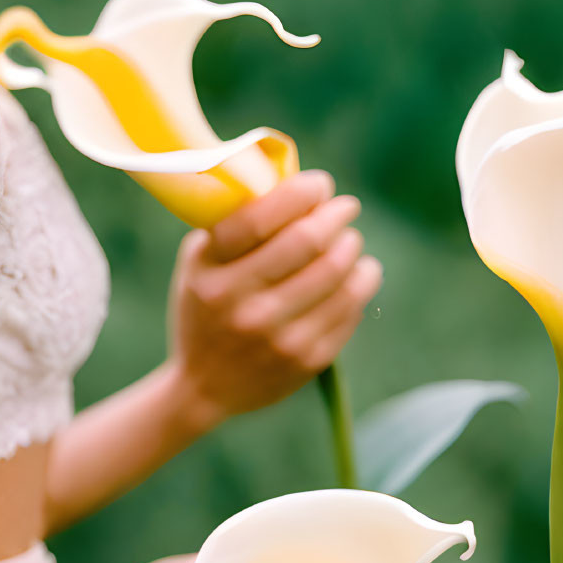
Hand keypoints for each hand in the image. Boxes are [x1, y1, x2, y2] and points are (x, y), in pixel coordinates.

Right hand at [166, 169, 382, 428]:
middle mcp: (240, 304)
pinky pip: (349, 307)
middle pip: (307, 241)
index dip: (299, 192)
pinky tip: (359, 272)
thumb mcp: (200, 263)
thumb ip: (231, 222)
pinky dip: (362, 281)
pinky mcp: (305, 360)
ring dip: (352, 246)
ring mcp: (275, 336)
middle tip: (345, 207)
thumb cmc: (206, 305)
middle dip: (336, 214)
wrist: (203, 387)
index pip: (259, 218)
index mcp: (210, 272)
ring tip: (351, 240)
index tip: (319, 184)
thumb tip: (286, 176)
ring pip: (337, 272)